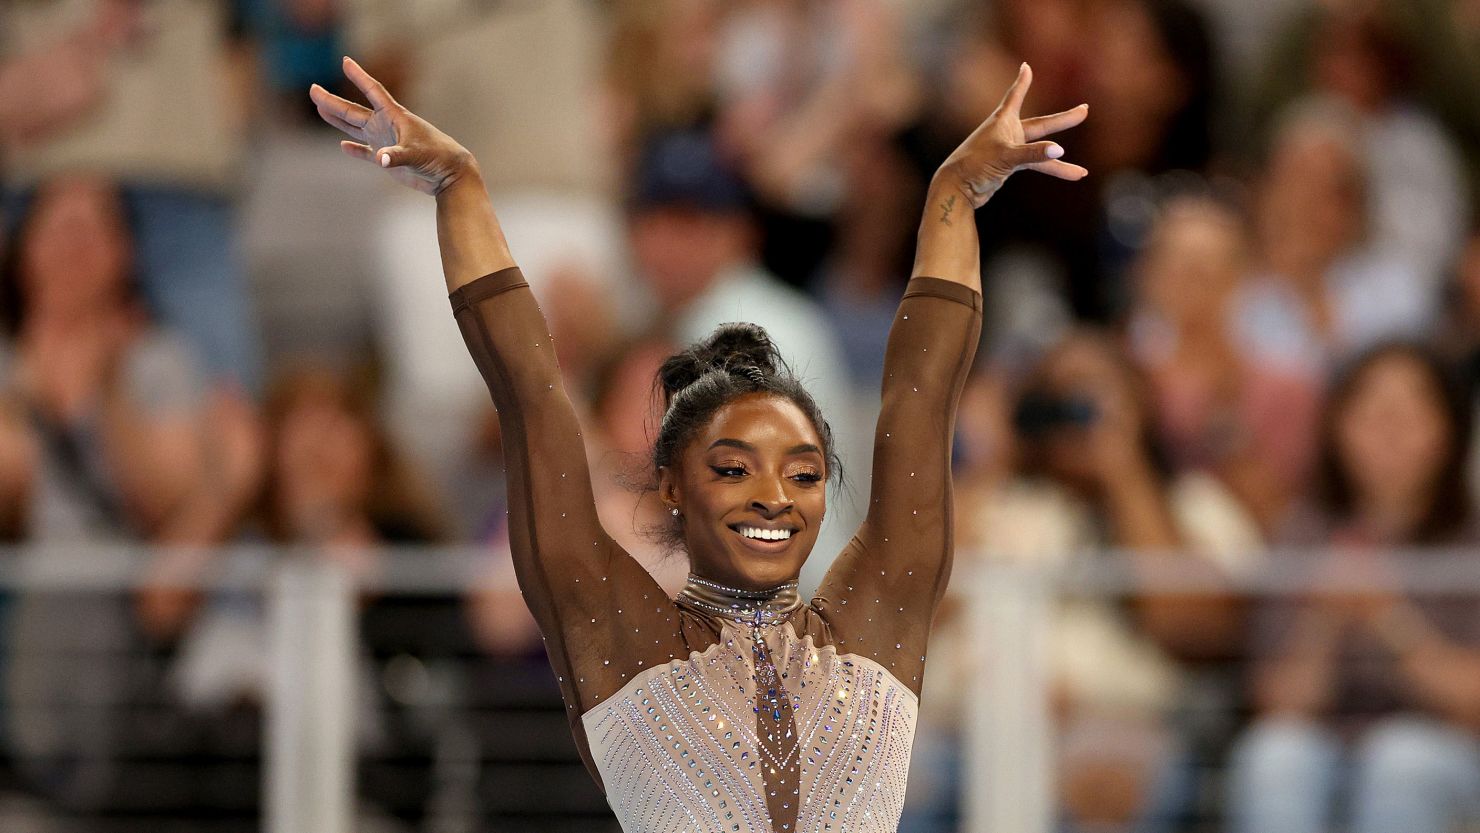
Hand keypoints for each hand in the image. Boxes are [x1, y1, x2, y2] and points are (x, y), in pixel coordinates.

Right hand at [310, 57, 475, 195]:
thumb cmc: (437, 158)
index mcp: (395, 116)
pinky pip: (366, 152)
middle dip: (333, 101)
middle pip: (354, 110)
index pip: (373, 91)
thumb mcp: (416, 155)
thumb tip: (380, 159)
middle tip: (313, 89)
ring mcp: (386, 142)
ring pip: (356, 127)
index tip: (346, 61)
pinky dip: (355, 150)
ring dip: (338, 119)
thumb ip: (397, 157)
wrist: (449, 176)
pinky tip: (343, 146)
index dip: (359, 76)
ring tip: (320, 107)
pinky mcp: (388, 160)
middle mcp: (387, 126)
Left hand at [934, 63, 1086, 206]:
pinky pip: (1036, 166)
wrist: (956, 189)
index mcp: (1003, 121)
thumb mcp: (1006, 156)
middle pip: (1041, 125)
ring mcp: (1009, 149)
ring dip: (1058, 161)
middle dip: (1063, 120)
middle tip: (1084, 110)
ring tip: (1081, 172)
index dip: (1022, 81)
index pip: (1015, 95)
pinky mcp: (1008, 166)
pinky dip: (1051, 170)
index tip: (1025, 66)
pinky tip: (1070, 177)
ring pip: (1040, 151)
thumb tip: (1059, 150)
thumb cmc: (975, 165)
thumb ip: (1033, 153)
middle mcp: (1007, 132)